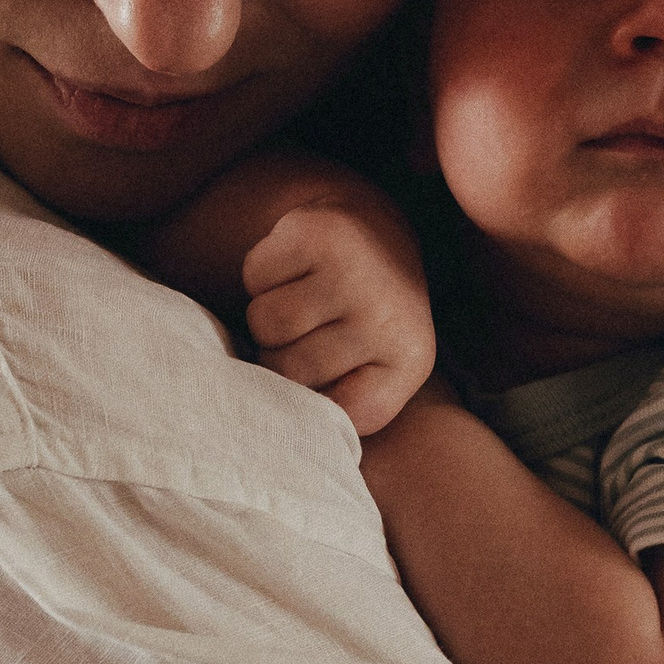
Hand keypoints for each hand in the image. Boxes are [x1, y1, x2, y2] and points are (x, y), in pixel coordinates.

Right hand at [242, 192, 436, 435]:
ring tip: (303, 300)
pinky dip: (262, 276)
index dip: (316, 399)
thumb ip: (341, 412)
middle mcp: (385, 314)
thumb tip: (280, 432)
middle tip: (312, 330)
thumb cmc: (364, 318)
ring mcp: (352, 271)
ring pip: (264, 324)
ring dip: (270, 316)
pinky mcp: (316, 233)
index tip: (331, 376)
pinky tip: (295, 268)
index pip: (336, 415)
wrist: (377, 231)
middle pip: (287, 369)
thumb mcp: (375, 374)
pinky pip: (254, 277)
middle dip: (284, 354)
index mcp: (409, 359)